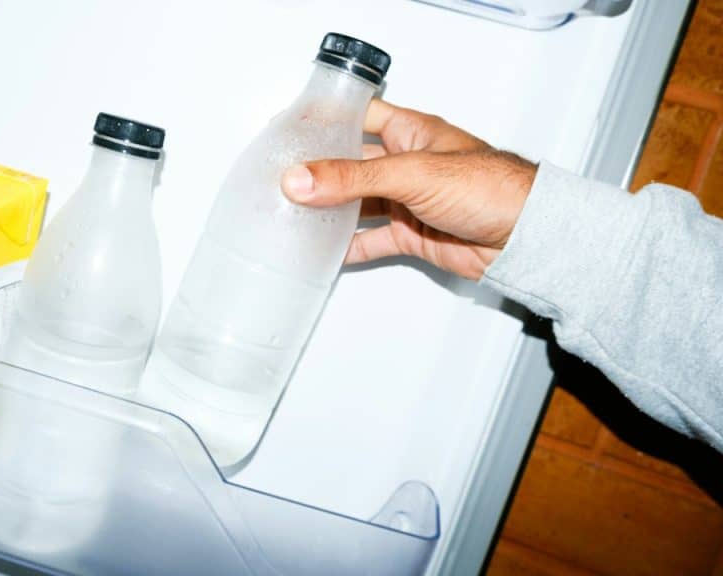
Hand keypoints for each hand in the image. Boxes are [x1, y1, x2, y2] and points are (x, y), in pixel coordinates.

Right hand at [280, 99, 536, 280]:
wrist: (525, 237)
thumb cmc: (492, 187)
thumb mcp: (413, 173)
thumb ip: (353, 178)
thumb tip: (302, 179)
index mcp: (411, 132)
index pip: (360, 117)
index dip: (327, 122)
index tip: (292, 132)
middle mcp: (406, 163)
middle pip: (351, 165)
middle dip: (320, 174)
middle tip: (282, 181)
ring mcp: (408, 201)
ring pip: (358, 204)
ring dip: (329, 212)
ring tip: (293, 216)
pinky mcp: (412, 234)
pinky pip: (371, 240)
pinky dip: (348, 247)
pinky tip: (325, 251)